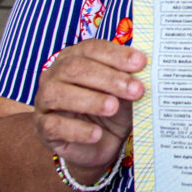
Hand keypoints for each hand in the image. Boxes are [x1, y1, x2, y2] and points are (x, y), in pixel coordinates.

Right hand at [33, 39, 146, 178]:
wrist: (103, 143)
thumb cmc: (113, 108)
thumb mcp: (125, 91)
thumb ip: (131, 77)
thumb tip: (148, 66)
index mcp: (74, 57)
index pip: (91, 49)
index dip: (116, 54)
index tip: (141, 63)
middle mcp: (55, 74)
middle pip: (75, 68)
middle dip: (108, 78)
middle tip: (135, 90)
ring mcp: (44, 100)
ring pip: (58, 94)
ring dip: (90, 100)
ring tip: (114, 107)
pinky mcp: (43, 127)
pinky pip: (54, 125)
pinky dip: (77, 129)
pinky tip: (97, 133)